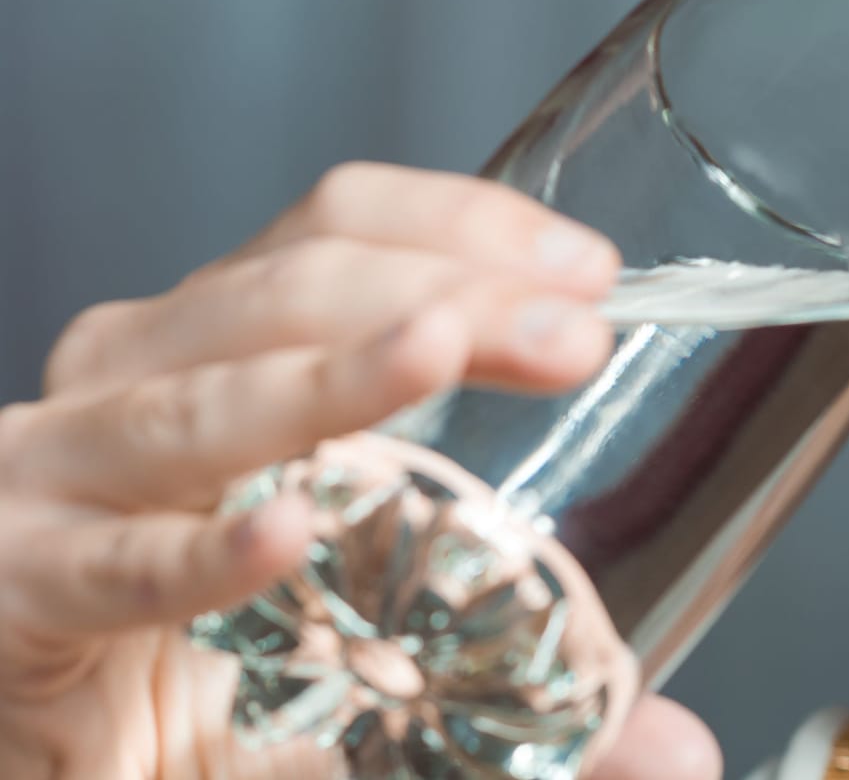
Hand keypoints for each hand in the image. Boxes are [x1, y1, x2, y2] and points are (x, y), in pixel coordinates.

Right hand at [0, 162, 719, 778]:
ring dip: (335, 377)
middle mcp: (134, 377)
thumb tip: (680, 748)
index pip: (338, 229)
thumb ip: (514, 669)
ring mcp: (57, 477)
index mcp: (222, 341)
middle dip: (442, 292)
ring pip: (200, 398)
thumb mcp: (362, 618)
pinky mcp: (16, 589)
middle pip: (287, 288)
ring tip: (441, 352)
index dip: (462, 223)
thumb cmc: (195, 657)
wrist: (52, 757)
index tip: (588, 269)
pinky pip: (111, 564)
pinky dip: (199, 549)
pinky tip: (283, 532)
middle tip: (573, 338)